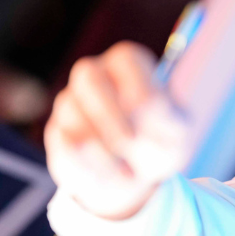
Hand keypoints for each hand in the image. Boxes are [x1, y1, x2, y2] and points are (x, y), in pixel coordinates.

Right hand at [45, 41, 191, 219]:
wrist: (138, 176)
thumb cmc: (161, 142)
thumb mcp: (177, 132)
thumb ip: (166, 119)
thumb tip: (138, 113)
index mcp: (129, 64)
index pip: (126, 59)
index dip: (138, 85)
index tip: (150, 111)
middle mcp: (95, 75)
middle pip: (89, 76)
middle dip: (110, 112)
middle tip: (130, 142)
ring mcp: (70, 101)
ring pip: (73, 114)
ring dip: (104, 148)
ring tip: (130, 173)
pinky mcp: (57, 132)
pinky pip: (63, 144)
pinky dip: (89, 165)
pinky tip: (110, 175)